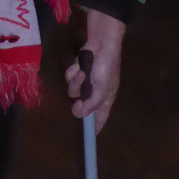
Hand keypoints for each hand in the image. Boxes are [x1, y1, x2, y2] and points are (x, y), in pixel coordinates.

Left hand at [66, 10, 125, 134]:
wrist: (102, 41)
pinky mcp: (79, 70)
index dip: (96, 126)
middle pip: (83, 105)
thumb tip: (82, 114)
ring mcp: (87, 80)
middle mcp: (96, 91)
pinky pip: (71, 77)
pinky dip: (73, 72)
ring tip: (81, 73)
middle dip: (79, 102)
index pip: (102, 116)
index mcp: (107, 97)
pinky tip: (79, 65)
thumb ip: (92, 104)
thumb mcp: (102, 88)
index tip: (90, 136)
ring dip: (76, 83)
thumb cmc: (106, 66)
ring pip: (74, 91)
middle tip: (77, 102)